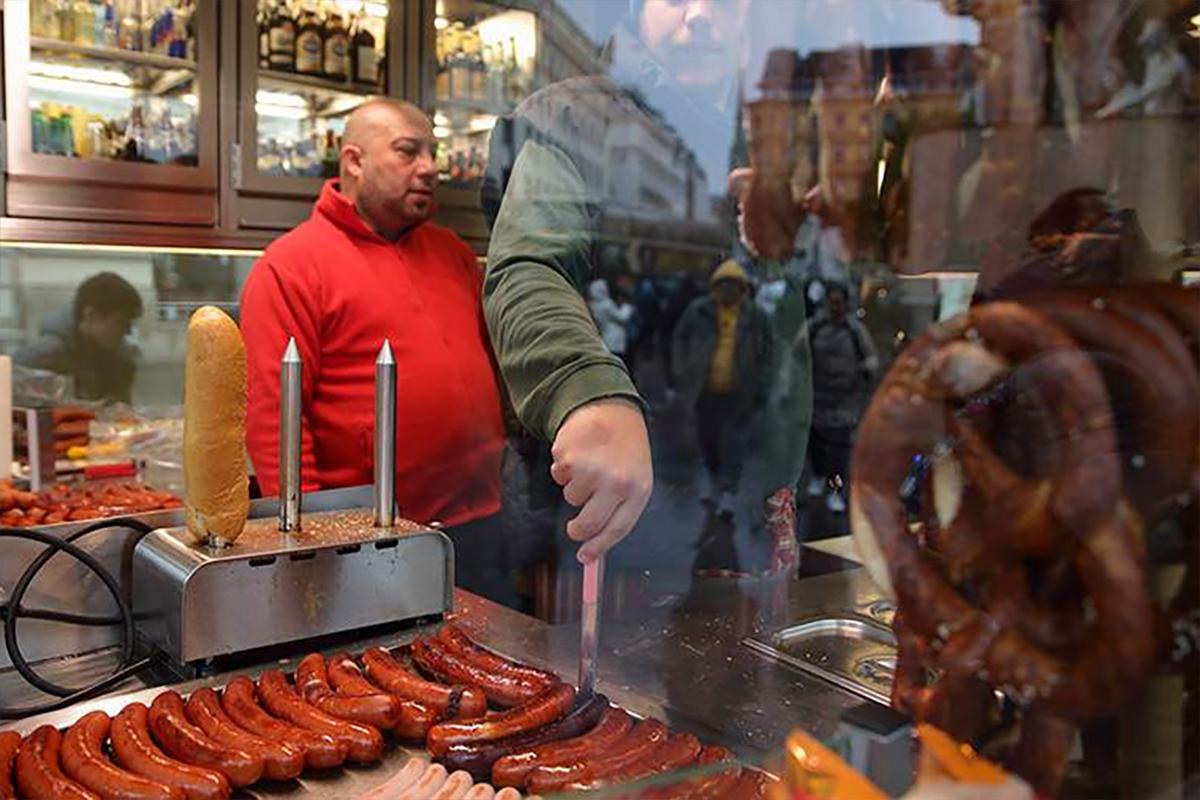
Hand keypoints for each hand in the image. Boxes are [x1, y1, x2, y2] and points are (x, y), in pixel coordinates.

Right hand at [550, 398, 652, 562]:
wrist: (611, 408)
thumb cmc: (625, 447)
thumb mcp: (636, 477)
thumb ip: (619, 509)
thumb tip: (592, 546)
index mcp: (637, 489)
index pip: (617, 528)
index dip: (598, 547)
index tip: (584, 558)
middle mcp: (615, 481)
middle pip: (588, 523)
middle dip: (578, 530)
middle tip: (574, 528)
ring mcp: (590, 468)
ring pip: (570, 497)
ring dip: (576, 487)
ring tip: (589, 466)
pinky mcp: (567, 455)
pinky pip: (558, 476)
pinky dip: (565, 469)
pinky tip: (579, 453)